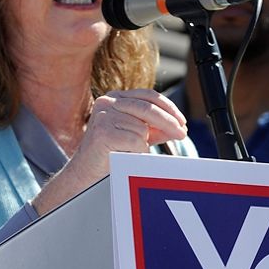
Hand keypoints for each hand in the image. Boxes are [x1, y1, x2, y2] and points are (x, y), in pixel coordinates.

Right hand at [34, 89, 187, 213]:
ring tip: (131, 152)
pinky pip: (134, 140)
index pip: (148, 95)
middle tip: (182, 134)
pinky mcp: (102, 131)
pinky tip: (127, 156)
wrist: (86, 173)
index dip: (168, 107)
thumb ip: (155, 128)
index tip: (182, 122)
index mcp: (116, 97)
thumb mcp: (137, 136)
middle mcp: (108, 101)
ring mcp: (103, 115)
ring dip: (143, 144)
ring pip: (141, 127)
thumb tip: (179, 126)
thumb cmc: (111, 153)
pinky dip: (137, 151)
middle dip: (169, 122)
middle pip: (147, 108)